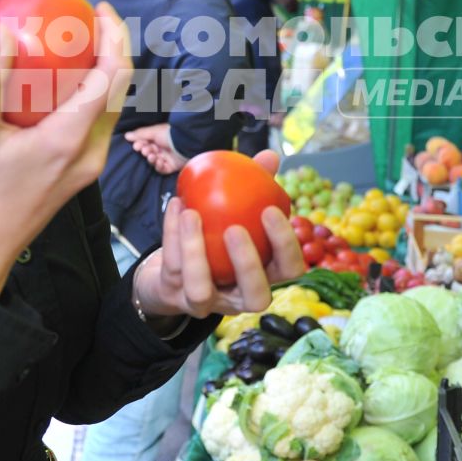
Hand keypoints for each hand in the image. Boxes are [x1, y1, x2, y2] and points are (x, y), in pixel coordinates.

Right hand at [0, 2, 132, 300]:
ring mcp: (86, 166)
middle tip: (88, 17)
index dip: (114, 36)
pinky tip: (57, 83)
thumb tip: (7, 33)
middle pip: (118, 89)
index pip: (112, 77)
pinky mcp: (75, 174)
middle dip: (112, 48)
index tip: (98, 8)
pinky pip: (92, 123)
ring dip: (101, 71)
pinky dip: (86, 94)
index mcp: (71, 139)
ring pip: (107, 107)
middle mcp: (89, 153)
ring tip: (76, 41)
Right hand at [124, 123, 181, 174]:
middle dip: (145, 152)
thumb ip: (140, 134)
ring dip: (151, 159)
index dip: (140, 145)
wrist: (185, 142)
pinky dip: (158, 166)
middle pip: (148, 153)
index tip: (136, 146)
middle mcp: (161, 148)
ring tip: (152, 156)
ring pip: (153, 162)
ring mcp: (166, 158)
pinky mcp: (171, 166)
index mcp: (157, 139)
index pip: (145, 144)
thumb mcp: (153, 131)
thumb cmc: (170, 134)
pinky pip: (161, 169)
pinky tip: (159, 161)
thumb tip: (126, 136)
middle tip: (145, 151)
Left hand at [132, 149, 305, 319]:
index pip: (290, 270)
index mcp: (265, 276)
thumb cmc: (218, 238)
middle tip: (235, 228)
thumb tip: (270, 157)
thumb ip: (256, 187)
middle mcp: (240, 299)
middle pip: (257, 297)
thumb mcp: (238, 213)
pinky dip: (171, 235)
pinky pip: (172, 269)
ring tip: (192, 214)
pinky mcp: (175, 298)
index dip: (285, 246)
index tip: (270, 210)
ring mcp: (206, 304)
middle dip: (247, 264)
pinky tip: (176, 205)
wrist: (174, 271)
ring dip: (195, 251)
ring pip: (201, 291)